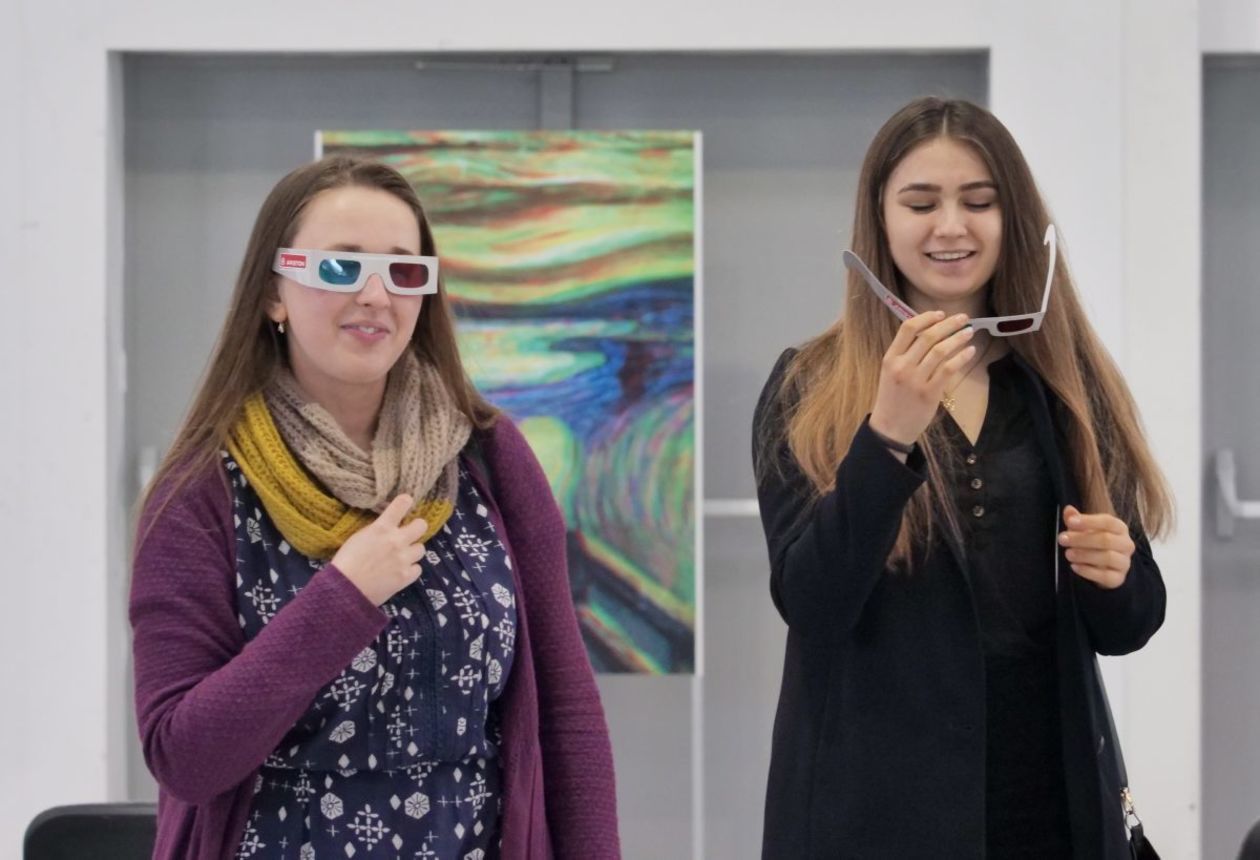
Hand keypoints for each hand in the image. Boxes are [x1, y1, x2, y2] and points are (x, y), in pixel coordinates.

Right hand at [330, 494, 428, 605]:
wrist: (345, 589)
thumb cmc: (345, 562)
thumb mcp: (358, 538)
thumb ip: (376, 531)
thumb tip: (386, 528)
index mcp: (382, 528)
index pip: (401, 504)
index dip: (405, 502)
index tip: (406, 502)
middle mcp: (397, 540)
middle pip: (422, 525)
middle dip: (417, 527)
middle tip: (410, 533)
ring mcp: (404, 559)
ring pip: (421, 548)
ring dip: (412, 551)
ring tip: (402, 557)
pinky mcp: (406, 576)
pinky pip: (418, 568)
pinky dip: (411, 569)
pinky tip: (401, 571)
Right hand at [869, 311, 976, 445]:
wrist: (890, 428)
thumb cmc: (892, 398)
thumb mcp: (891, 373)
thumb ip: (906, 355)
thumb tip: (930, 334)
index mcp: (890, 358)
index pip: (907, 329)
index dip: (926, 317)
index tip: (941, 313)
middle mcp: (902, 366)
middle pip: (928, 336)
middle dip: (948, 324)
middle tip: (963, 318)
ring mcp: (916, 380)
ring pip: (940, 350)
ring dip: (958, 338)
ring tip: (969, 332)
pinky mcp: (929, 393)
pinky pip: (948, 369)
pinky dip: (961, 357)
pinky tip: (970, 352)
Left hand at [1058, 505, 1134, 589]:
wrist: (1105, 567)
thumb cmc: (1094, 542)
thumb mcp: (1084, 529)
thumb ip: (1076, 520)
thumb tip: (1068, 509)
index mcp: (1120, 528)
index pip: (1108, 521)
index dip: (1088, 521)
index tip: (1069, 522)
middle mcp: (1126, 544)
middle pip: (1106, 540)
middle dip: (1082, 539)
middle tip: (1062, 539)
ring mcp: (1125, 562)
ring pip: (1107, 557)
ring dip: (1085, 555)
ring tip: (1068, 553)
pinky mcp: (1119, 578)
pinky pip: (1106, 576)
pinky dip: (1088, 571)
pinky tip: (1074, 567)